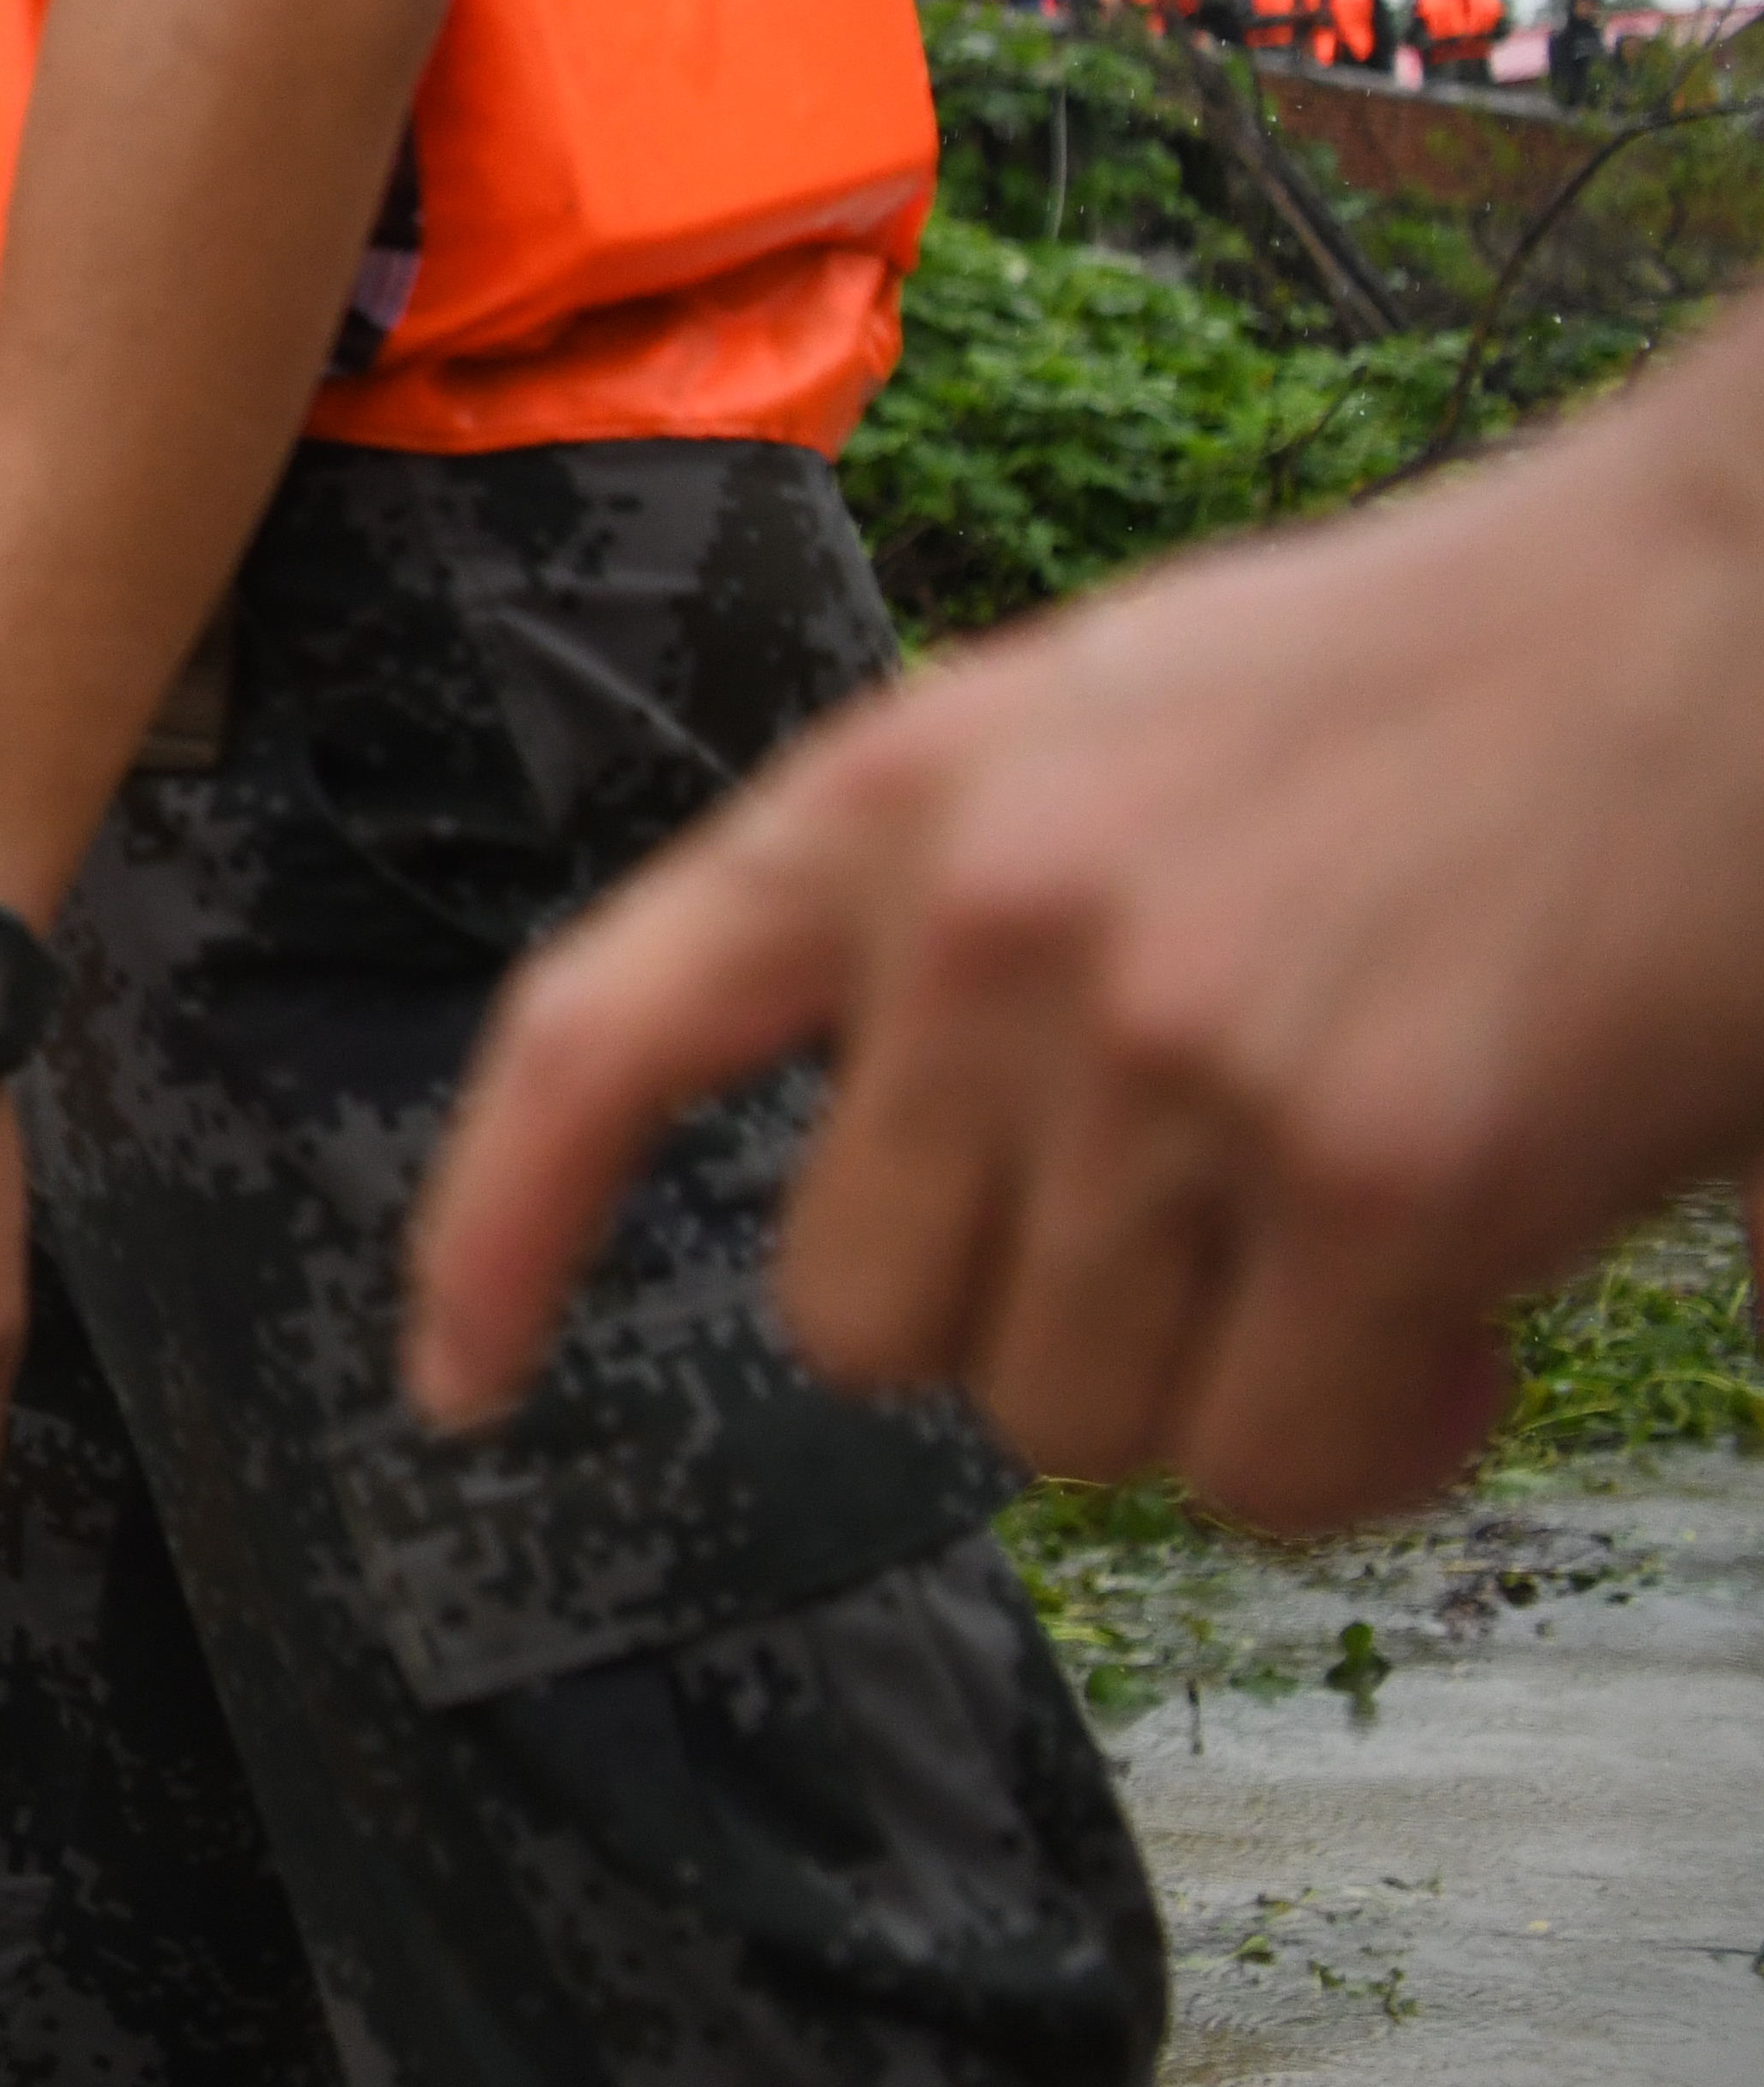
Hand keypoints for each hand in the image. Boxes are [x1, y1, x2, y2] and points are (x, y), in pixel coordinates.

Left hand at [411, 335, 1763, 1528]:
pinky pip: (1268, 1467)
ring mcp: (1171, 1057)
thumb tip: (923, 1201)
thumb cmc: (1433, 686)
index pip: (596, 1038)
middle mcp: (986, 929)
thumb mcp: (1098, 736)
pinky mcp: (1371, 1178)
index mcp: (890, 799)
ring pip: (1071, 1415)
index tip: (450, 1379)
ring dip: (1217, 1381)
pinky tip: (1457, 1309)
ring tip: (1363, 1230)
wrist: (1723, 619)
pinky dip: (1361, 1441)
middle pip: (868, 1321)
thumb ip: (953, 932)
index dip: (494, 1230)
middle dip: (1031, 1320)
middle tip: (1210, 1225)